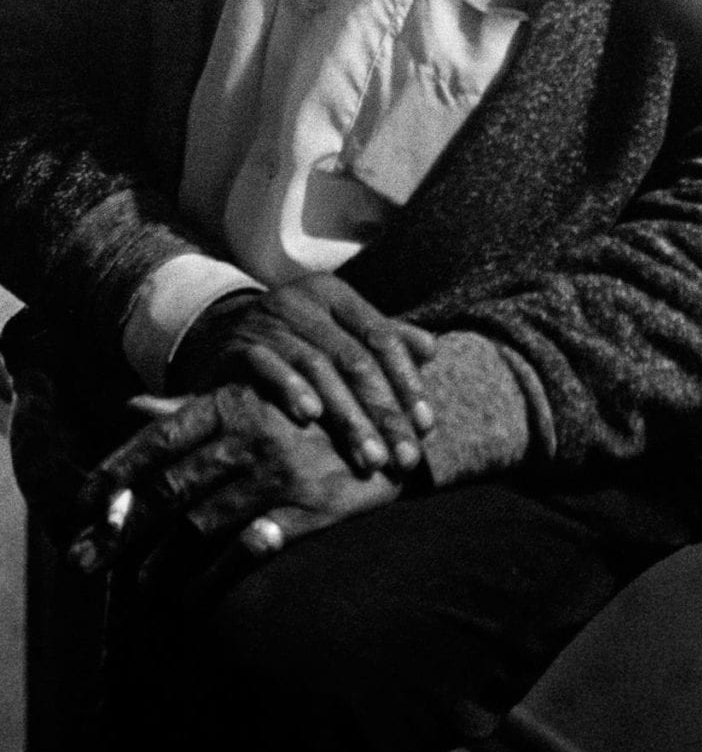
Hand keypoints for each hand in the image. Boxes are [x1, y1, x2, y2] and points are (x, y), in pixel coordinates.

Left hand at [72, 384, 398, 580]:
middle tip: (89, 559)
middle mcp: (252, 435)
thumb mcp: (254, 397)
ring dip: (162, 561)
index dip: (115, 475)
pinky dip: (210, 580)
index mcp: (235, 401)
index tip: (79, 508)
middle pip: (169, 490)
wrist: (394, 428)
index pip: (158, 440)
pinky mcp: (307, 510)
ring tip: (144, 580)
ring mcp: (279, 474)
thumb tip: (131, 406)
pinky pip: (243, 553)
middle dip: (121, 531)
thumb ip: (191, 408)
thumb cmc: (315, 411)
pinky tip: (193, 596)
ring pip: (199, 526)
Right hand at [168, 274, 436, 475]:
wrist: (218, 338)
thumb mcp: (336, 333)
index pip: (382, 336)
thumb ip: (381, 340)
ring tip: (370, 457)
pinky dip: (289, 389)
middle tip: (403, 455)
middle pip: (355, 358)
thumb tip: (431, 348)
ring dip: (347, 416)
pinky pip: (267, 367)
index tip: (425, 425)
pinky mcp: (239, 346)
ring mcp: (270, 321)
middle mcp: (304, 301)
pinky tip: (309, 418)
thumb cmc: (293, 341)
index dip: (406, 381)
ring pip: (318, 367)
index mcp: (336, 294)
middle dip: (383, 411)